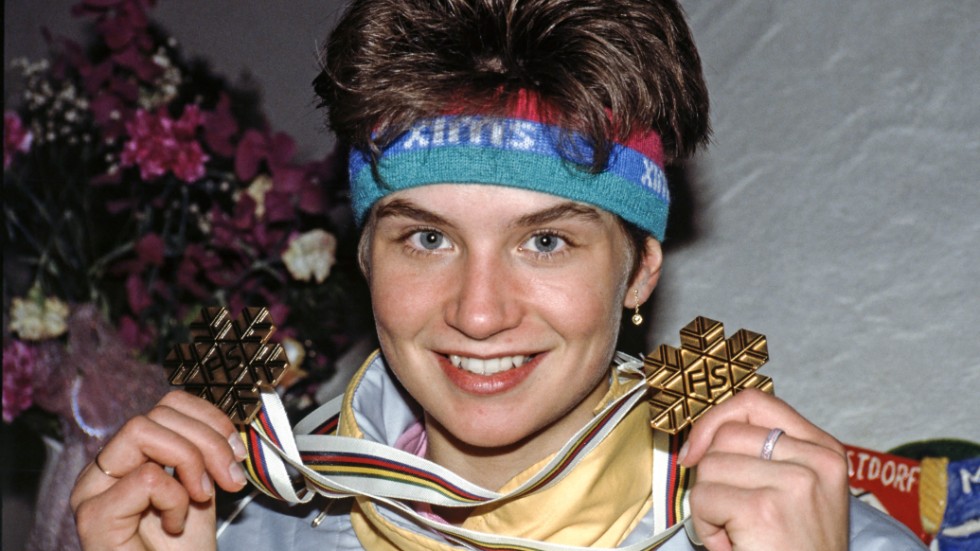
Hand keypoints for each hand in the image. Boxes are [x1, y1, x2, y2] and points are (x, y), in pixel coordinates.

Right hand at [70, 391, 248, 549]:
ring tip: (201, 497)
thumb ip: (203, 451)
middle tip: (230, 479)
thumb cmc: (184, 550)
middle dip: (208, 440)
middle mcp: (104, 468)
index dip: (209, 417)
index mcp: (130, 456)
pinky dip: (174, 498)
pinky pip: (146, 477)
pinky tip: (175, 525)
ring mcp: (92, 491)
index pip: (168, 404)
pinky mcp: (92, 516)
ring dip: (190, 461)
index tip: (236, 451)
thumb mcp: (202, 486)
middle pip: (157, 412)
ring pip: (142, 430)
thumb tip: (226, 424)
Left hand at [680, 389, 848, 550]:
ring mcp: (794, 483)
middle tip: (733, 513)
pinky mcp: (764, 508)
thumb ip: (764, 456)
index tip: (698, 449)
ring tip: (738, 533)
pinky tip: (735, 545)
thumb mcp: (794, 493)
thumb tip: (704, 437)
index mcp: (825, 451)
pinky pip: (704, 499)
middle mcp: (816, 461)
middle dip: (712, 474)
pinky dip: (707, 528)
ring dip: (710, 505)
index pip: (755, 402)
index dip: (715, 420)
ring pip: (710, 466)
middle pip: (726, 434)